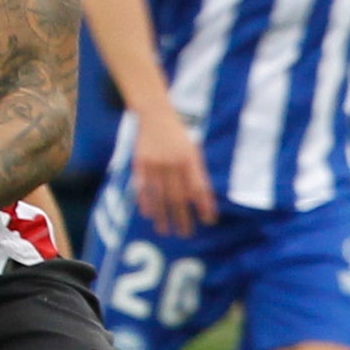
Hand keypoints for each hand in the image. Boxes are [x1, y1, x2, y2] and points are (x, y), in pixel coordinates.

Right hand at [125, 109, 217, 236]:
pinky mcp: (140, 163)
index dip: (204, 205)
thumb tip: (203, 200)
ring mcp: (155, 163)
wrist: (156, 116)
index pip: (199, 187)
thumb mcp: (193, 150)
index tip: (208, 221)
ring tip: (165, 230)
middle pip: (178, 196)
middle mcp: (173, 162)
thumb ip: (197, 173)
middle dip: (183, 217)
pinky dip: (145, 201)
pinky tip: (148, 214)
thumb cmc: (178, 137)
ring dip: (163, 215)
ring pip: (160, 195)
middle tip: (186, 233)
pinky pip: (142, 186)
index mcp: (190, 159)